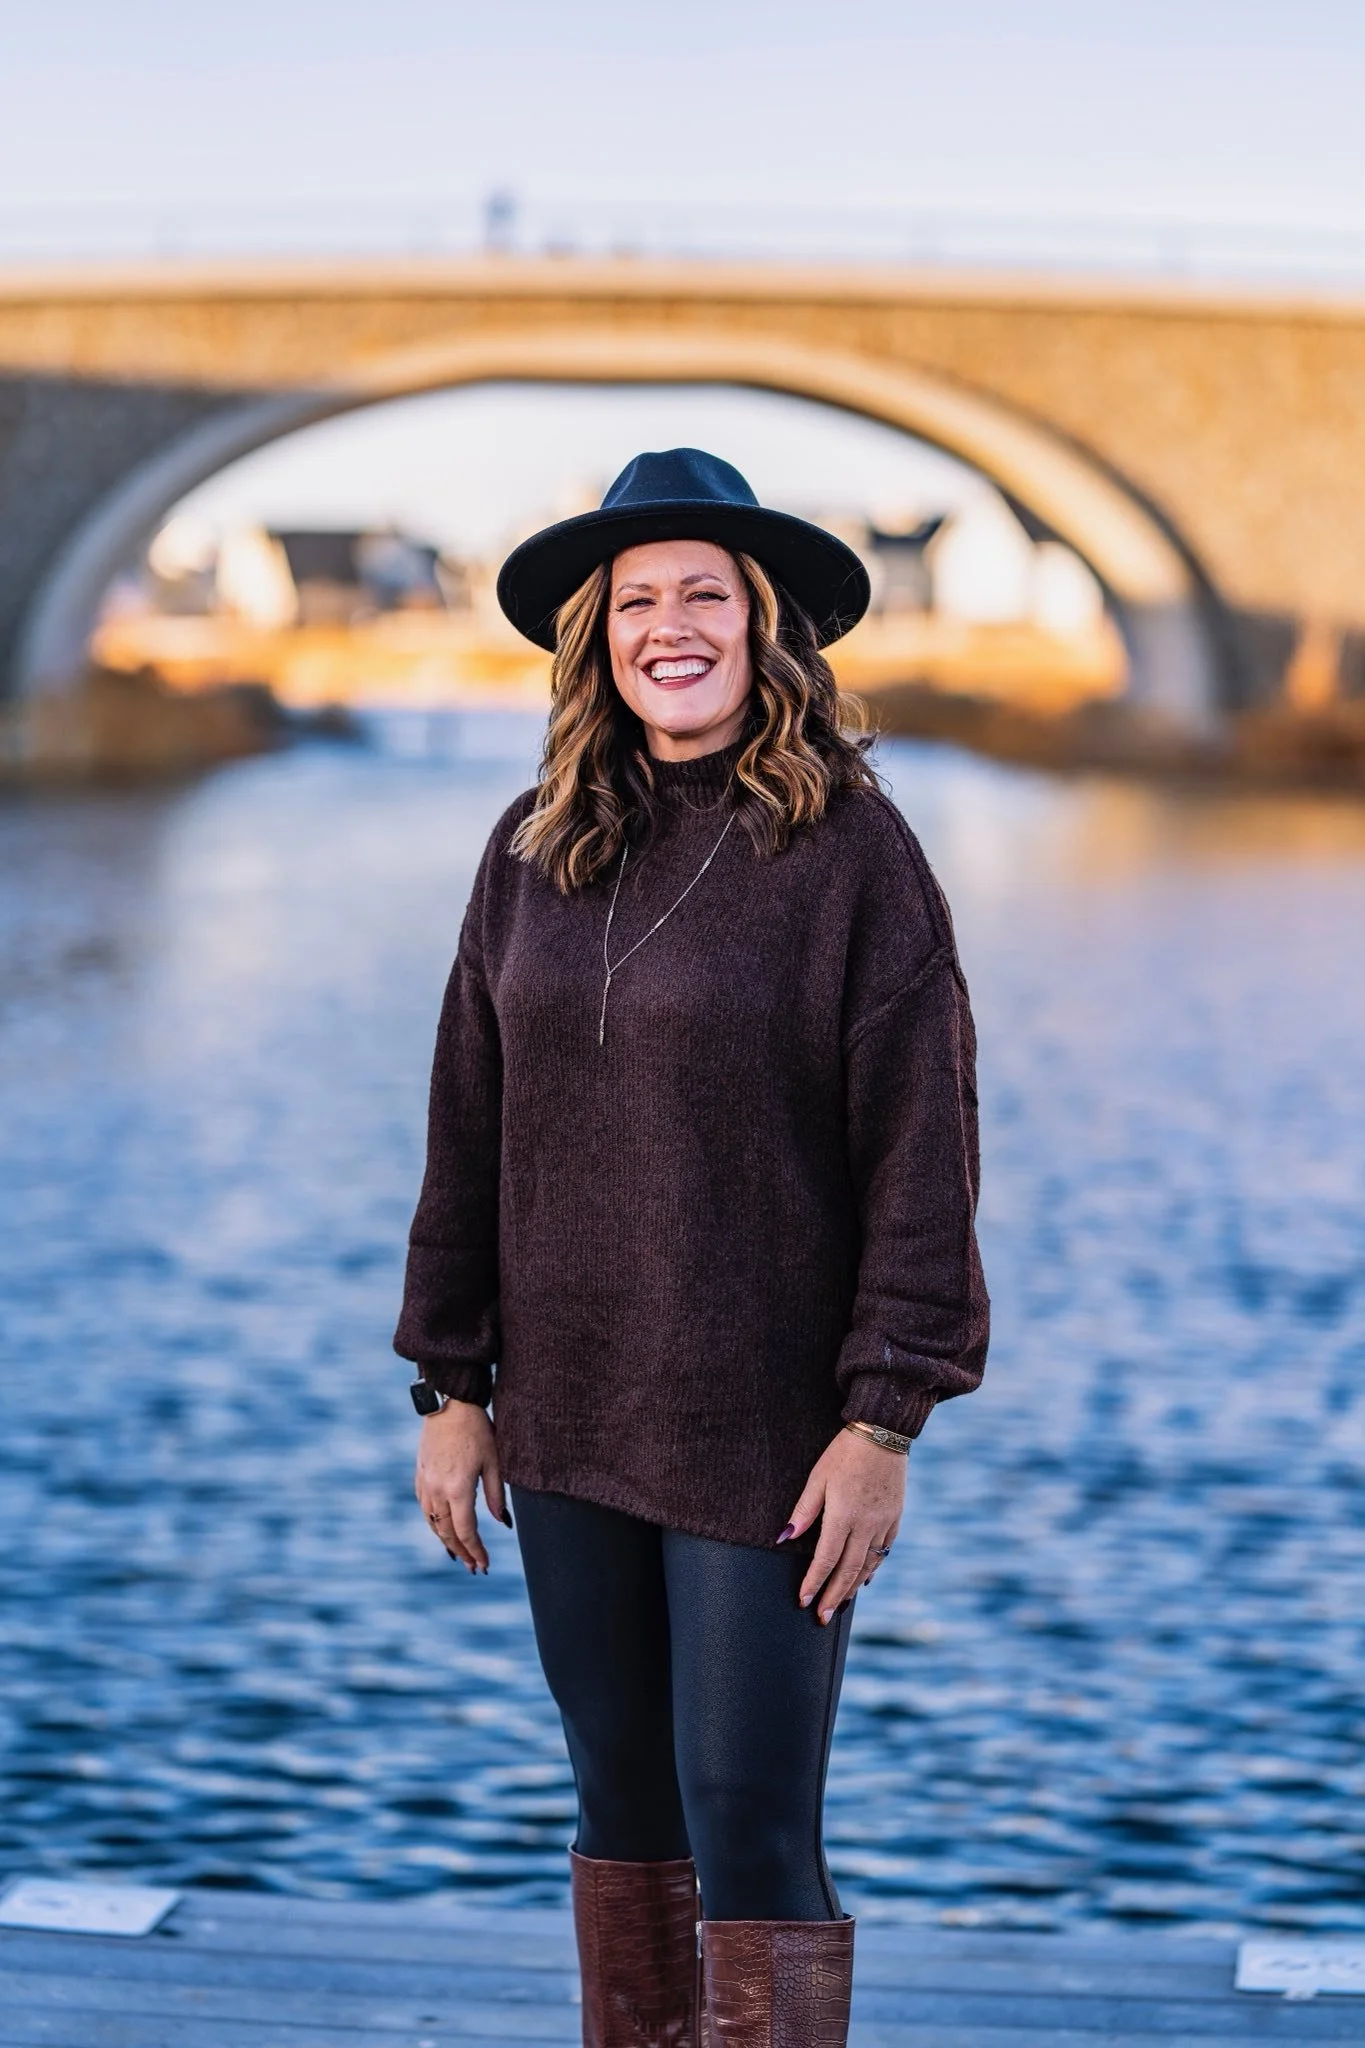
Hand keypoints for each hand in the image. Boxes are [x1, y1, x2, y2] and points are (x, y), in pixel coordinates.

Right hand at [414, 1400, 509, 1573]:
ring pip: (432, 1523)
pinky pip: (425, 1508)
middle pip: (447, 1532)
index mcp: (458, 1488)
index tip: (484, 1564)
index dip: (476, 1550)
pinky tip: (443, 1528)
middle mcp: (437, 1490)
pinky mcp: (419, 1475)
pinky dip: (434, 1524)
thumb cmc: (477, 1430)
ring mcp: (425, 1483)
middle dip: (462, 1552)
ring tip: (460, 1553)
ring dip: (446, 1541)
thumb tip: (503, 1523)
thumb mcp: (493, 1461)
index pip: (466, 1531)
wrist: (449, 1405)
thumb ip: (496, 1495)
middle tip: (475, 1567)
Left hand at [780, 1428, 905, 1623]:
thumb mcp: (818, 1477)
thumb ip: (803, 1511)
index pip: (826, 1559)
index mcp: (843, 1515)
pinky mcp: (895, 1518)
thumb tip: (784, 1539)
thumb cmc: (844, 1453)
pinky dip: (872, 1569)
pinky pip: (883, 1552)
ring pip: (868, 1565)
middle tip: (821, 1618)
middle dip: (832, 1596)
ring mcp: (884, 1523)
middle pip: (848, 1570)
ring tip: (839, 1606)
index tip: (804, 1602)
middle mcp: (866, 1524)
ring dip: (851, 1588)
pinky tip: (863, 1579)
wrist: (883, 1433)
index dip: (814, 1583)